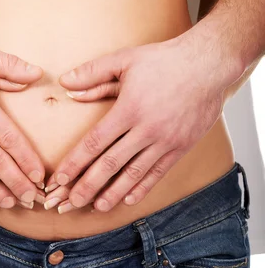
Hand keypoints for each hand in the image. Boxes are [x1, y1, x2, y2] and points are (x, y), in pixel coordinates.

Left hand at [44, 33, 230, 212]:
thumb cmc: (164, 60)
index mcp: (128, 109)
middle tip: (69, 203)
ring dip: (113, 193)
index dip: (74, 163)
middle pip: (111, 164)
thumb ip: (93, 73)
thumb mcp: (125, 60)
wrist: (208, 65)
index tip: (59, 179)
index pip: (94, 142)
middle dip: (87, 185)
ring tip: (96, 207)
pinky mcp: (181, 147)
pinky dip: (142, 187)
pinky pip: (158, 172)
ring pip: (134, 174)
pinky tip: (128, 198)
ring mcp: (165, 141)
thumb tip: (65, 83)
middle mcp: (146, 129)